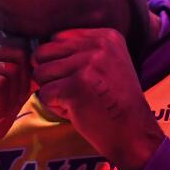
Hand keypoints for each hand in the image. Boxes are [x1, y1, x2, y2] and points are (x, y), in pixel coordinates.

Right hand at [0, 38, 32, 166]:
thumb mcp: (11, 97)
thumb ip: (24, 77)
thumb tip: (42, 61)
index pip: (19, 44)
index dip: (26, 73)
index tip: (13, 97)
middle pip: (18, 55)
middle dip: (21, 86)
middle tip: (4, 108)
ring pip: (9, 71)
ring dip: (9, 101)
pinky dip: (0, 108)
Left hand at [33, 28, 163, 169]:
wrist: (134, 132)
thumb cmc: (116, 102)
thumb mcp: (108, 63)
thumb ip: (80, 51)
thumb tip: (35, 54)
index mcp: (106, 36)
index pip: (57, 38)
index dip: (59, 61)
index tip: (81, 78)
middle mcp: (97, 46)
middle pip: (44, 52)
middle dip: (50, 74)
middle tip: (72, 91)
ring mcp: (86, 65)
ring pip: (40, 73)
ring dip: (52, 91)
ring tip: (75, 101)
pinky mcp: (74, 87)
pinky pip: (43, 94)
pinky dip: (55, 107)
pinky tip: (76, 111)